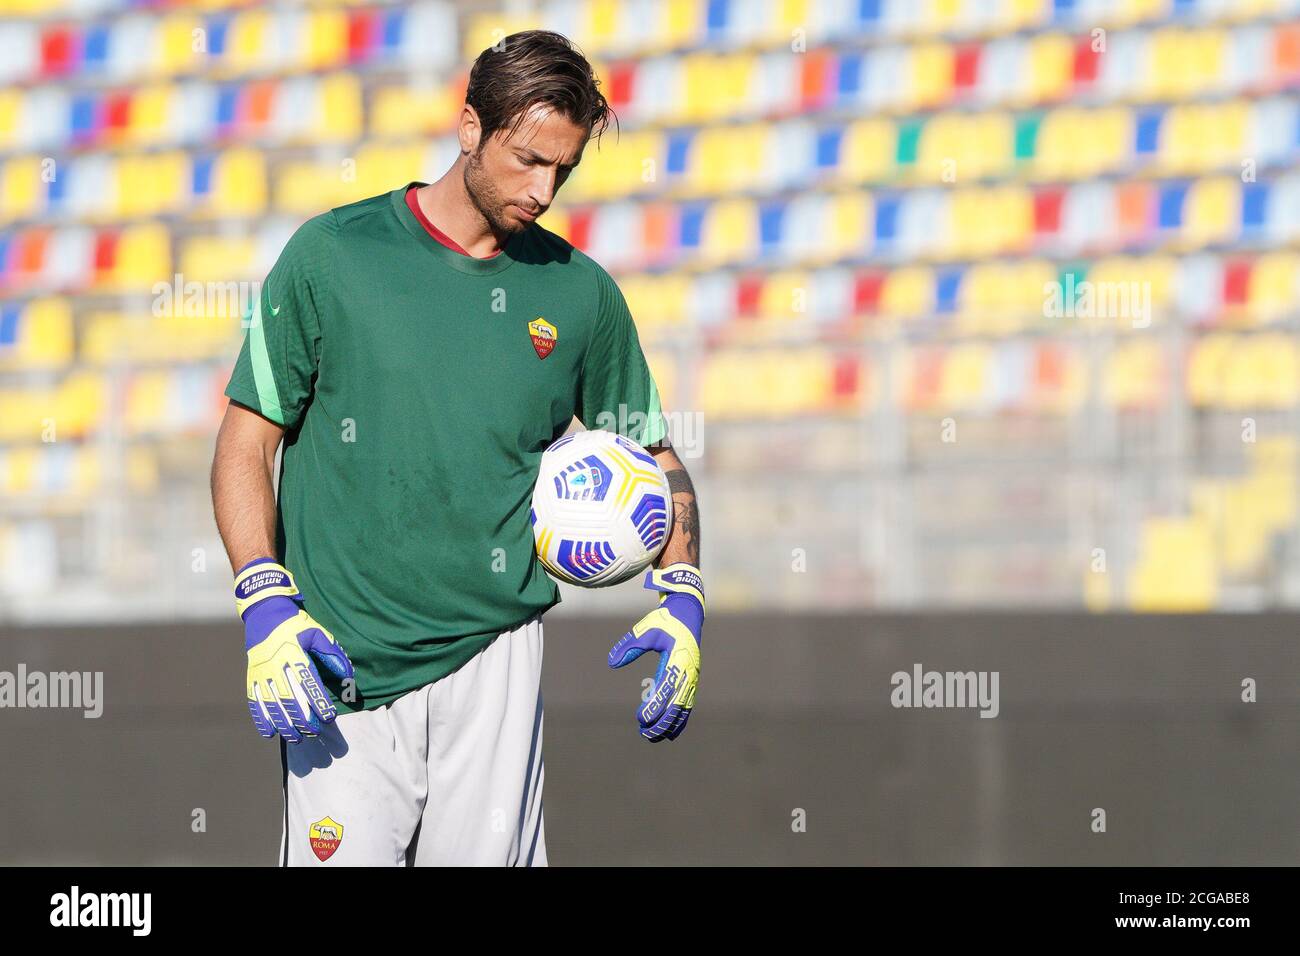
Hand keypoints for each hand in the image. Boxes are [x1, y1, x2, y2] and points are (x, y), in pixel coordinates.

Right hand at [236, 559, 354, 742]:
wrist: (264, 612)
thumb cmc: (296, 625)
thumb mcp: (317, 633)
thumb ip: (333, 654)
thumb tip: (349, 676)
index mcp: (294, 653)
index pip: (308, 682)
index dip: (318, 702)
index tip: (328, 717)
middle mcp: (276, 664)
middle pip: (290, 697)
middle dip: (303, 718)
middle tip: (315, 732)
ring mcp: (261, 672)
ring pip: (272, 703)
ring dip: (283, 723)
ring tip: (296, 738)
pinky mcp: (251, 676)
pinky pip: (255, 701)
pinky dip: (261, 718)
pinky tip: (269, 733)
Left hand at [608, 564, 703, 741]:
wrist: (688, 613)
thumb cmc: (665, 621)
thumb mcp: (645, 630)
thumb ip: (629, 646)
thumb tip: (611, 663)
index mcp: (677, 661)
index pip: (665, 691)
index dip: (654, 707)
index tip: (639, 718)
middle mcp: (688, 673)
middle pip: (677, 706)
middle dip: (661, 723)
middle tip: (643, 733)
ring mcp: (692, 678)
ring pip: (683, 709)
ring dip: (669, 725)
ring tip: (651, 736)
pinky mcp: (692, 680)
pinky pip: (688, 705)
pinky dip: (679, 720)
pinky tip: (669, 732)